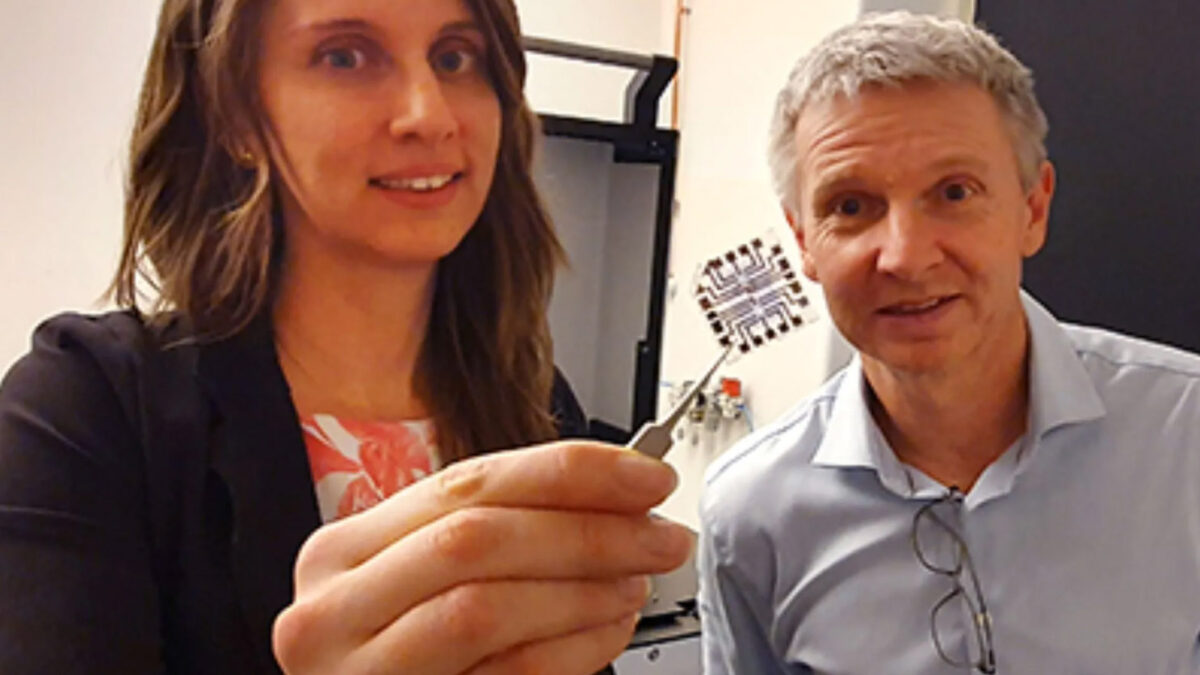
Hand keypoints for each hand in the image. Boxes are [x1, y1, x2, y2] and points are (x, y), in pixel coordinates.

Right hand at [272, 441, 691, 673]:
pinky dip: (572, 650)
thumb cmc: (401, 653)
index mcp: (343, 551)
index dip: (568, 471)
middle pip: (478, 538)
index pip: (467, 481)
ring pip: (485, 606)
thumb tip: (618, 492)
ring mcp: (361, 671)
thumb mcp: (425, 577)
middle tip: (660, 534)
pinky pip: (506, 674)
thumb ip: (498, 532)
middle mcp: (335, 607)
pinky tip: (609, 631)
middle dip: (588, 529)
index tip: (644, 474)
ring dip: (582, 589)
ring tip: (636, 581)